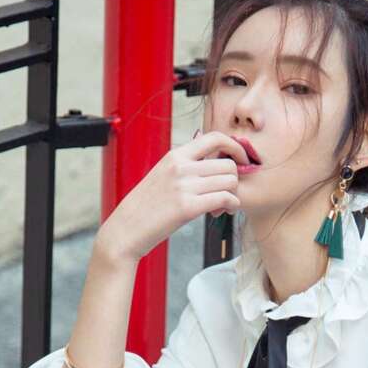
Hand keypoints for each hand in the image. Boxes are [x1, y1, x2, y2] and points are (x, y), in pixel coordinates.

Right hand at [96, 130, 249, 264]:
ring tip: (221, 206)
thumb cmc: (146, 206)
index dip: (235, 147)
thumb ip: (186, 167)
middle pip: (228, 164)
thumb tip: (215, 161)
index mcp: (175, 155)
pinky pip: (225, 199)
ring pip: (230, 182)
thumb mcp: (163, 176)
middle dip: (234, 180)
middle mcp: (180, 166)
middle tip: (226, 194)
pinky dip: (231, 205)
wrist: (126, 229)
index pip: (215, 137)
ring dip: (233, 195)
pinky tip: (222, 212)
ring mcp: (184, 186)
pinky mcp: (187, 207)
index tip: (241, 160)